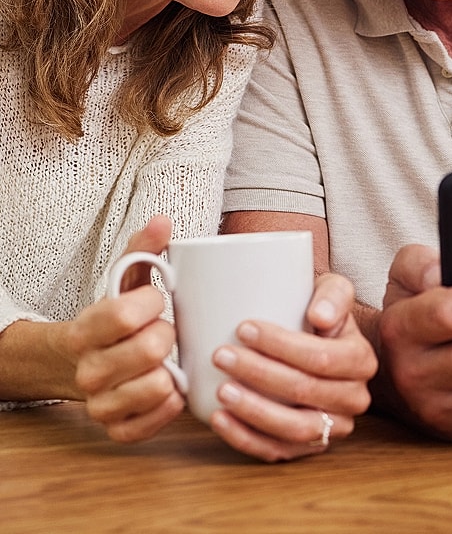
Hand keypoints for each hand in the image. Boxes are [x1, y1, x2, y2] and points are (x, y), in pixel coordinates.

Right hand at [69, 216, 184, 441]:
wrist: (81, 362)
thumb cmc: (113, 317)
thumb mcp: (124, 280)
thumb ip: (142, 249)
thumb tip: (163, 220)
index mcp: (85, 330)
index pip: (125, 314)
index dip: (152, 302)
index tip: (156, 299)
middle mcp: (88, 370)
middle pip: (150, 349)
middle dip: (167, 334)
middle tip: (165, 330)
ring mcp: (101, 404)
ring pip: (157, 387)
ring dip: (172, 369)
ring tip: (166, 359)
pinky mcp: (117, 429)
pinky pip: (154, 423)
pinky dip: (169, 405)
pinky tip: (168, 387)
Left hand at [208, 273, 377, 461]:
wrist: (317, 341)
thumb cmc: (319, 312)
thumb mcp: (333, 291)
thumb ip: (334, 294)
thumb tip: (320, 316)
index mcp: (360, 360)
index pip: (320, 357)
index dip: (281, 345)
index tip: (243, 328)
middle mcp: (353, 398)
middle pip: (304, 391)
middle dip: (259, 373)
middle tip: (222, 355)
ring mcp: (332, 427)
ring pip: (293, 428)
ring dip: (253, 411)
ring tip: (222, 390)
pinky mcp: (309, 448)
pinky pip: (278, 451)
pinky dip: (246, 439)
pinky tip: (220, 418)